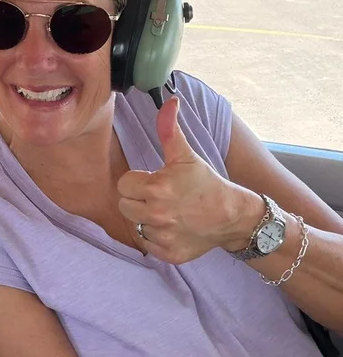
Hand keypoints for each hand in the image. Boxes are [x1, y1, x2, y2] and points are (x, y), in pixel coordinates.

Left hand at [117, 97, 263, 262]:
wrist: (232, 216)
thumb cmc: (206, 183)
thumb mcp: (186, 155)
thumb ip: (170, 129)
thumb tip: (170, 101)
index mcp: (157, 188)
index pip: (124, 184)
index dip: (137, 181)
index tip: (153, 181)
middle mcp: (157, 214)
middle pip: (125, 206)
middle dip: (138, 199)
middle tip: (158, 196)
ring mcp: (162, 237)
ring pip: (136, 225)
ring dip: (146, 219)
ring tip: (167, 211)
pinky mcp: (169, 254)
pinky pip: (148, 244)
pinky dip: (157, 238)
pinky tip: (173, 227)